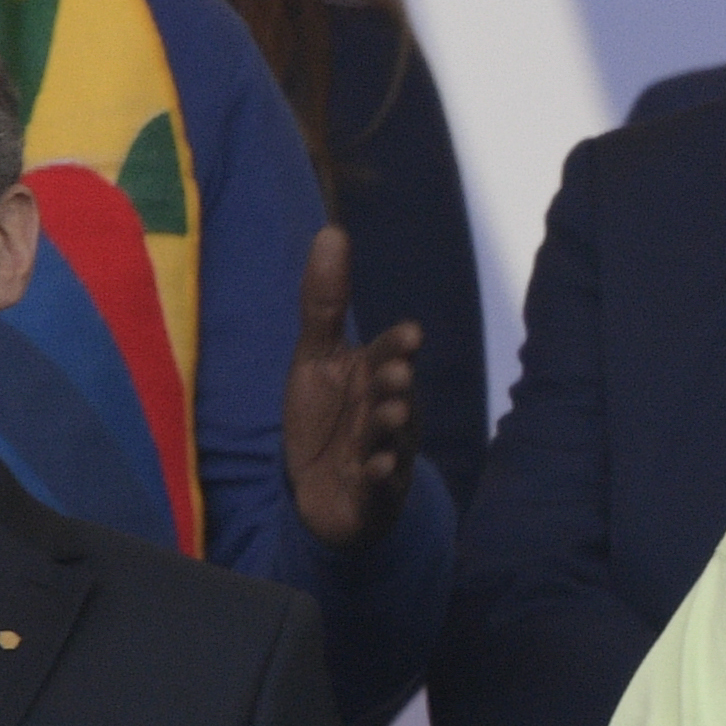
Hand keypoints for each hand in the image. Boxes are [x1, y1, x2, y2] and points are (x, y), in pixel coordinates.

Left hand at [284, 225, 420, 548]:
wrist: (323, 492)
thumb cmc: (326, 418)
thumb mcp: (316, 358)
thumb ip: (324, 301)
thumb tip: (332, 230)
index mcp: (375, 377)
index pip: (389, 355)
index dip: (398, 347)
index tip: (410, 336)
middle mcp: (388, 412)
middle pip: (395, 395)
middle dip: (396, 383)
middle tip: (396, 373)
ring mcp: (385, 453)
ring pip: (393, 438)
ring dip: (391, 426)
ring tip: (389, 412)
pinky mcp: (374, 494)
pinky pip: (381, 485)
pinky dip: (380, 477)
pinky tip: (373, 467)